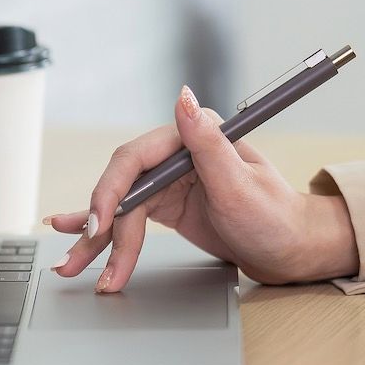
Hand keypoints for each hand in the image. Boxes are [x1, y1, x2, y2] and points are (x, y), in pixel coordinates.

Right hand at [47, 85, 358, 291]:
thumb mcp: (240, 184)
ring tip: (71, 265)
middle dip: (100, 228)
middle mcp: (179, 153)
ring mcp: (171, 180)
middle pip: (123, 188)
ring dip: (95, 240)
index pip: (136, 160)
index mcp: (195, 137)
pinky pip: (128, 218)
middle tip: (81, 262)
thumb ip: (207, 143)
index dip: (111, 193)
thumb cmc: (276, 218)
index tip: (100, 225)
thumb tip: (183, 98)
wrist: (293, 250)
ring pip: (121, 208)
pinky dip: (105, 232)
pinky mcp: (167, 204)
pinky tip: (78, 236)